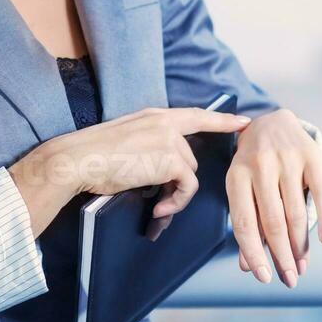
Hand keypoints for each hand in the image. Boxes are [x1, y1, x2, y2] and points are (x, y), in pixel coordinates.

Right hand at [10, 105, 248, 241]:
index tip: (242, 121)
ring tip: (156, 204)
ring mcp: (169, 139)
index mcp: (153, 116)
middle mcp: (164, 122)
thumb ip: (148, 146)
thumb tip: (159, 170)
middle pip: (190, 157)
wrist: (79, 158)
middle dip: (178, 180)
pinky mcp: (171, 159)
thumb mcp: (126, 141)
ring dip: (176, 192)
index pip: (195, 115)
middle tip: (162, 199)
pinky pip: (186, 186)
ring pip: (188, 173)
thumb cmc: (93, 156)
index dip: (220, 119)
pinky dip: (176, 201)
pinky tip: (159, 207)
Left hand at [226, 107, 321, 287]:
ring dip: (300, 245)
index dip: (254, 253)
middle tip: (290, 279)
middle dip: (282, 256)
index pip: (244, 222)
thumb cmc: (255, 162)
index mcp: (237, 175)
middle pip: (272, 222)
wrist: (272, 119)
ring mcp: (286, 159)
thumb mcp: (242, 185)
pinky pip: (321, 193)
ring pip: (296, 213)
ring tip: (302, 265)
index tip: (264, 277)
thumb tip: (247, 266)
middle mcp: (260, 166)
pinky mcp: (311, 155)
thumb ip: (247, 222)